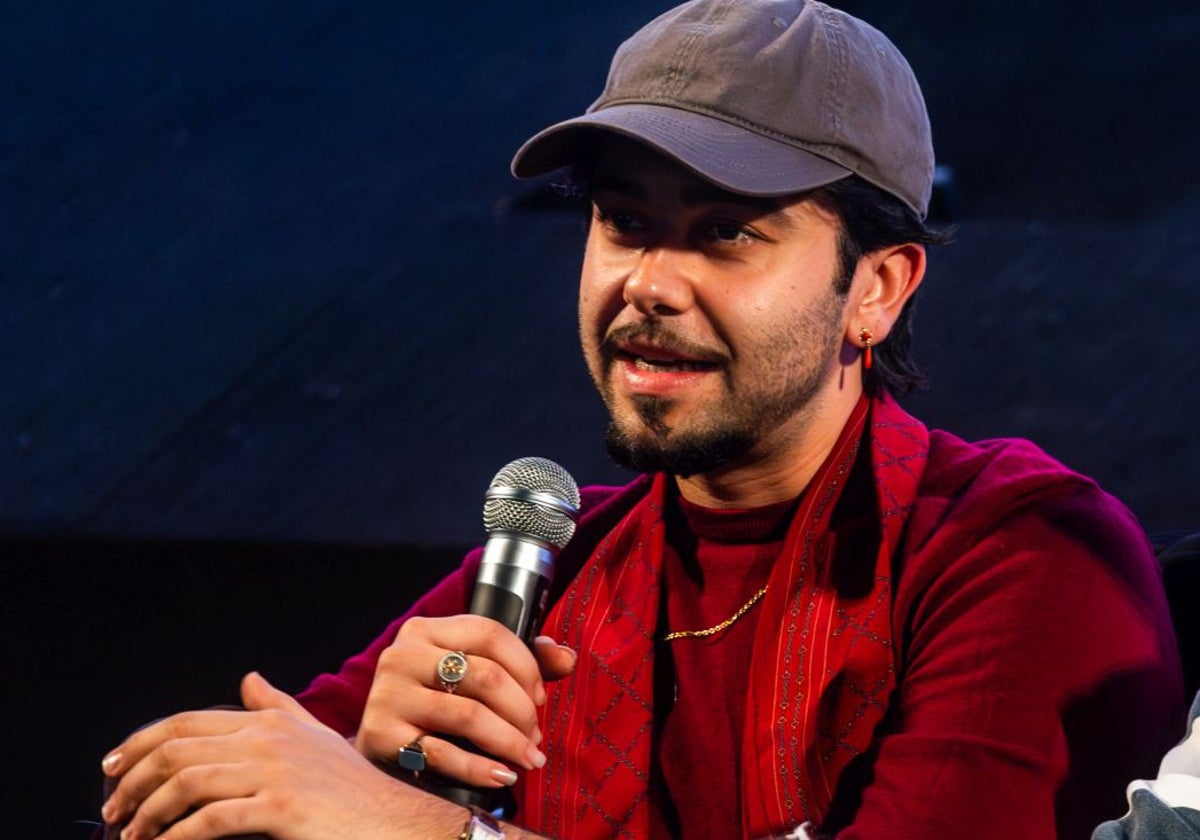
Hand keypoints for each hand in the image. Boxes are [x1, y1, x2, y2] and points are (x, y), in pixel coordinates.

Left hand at [100, 672, 433, 839]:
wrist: (393, 820)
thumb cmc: (355, 787)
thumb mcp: (316, 737)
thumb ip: (278, 707)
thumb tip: (248, 679)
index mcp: (270, 721)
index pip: (186, 722)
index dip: (140, 743)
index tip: (112, 768)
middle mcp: (268, 738)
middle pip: (176, 749)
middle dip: (132, 781)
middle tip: (112, 811)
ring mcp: (274, 771)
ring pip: (186, 783)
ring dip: (148, 813)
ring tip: (132, 836)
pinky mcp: (280, 806)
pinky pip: (210, 820)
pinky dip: (177, 838)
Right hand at [354, 616, 575, 788]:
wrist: (382, 742)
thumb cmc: (437, 700)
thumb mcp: (473, 671)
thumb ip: (523, 660)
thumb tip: (567, 658)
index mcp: (425, 630)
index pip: (489, 633)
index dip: (526, 665)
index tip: (541, 696)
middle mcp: (402, 656)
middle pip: (484, 675)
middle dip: (522, 710)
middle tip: (535, 735)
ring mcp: (389, 695)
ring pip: (468, 715)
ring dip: (509, 741)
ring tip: (528, 758)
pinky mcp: (381, 736)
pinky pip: (443, 754)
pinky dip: (481, 768)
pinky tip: (502, 775)